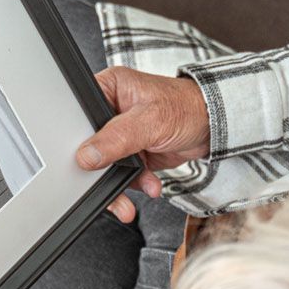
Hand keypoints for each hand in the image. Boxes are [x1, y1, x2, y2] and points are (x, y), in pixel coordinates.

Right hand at [76, 66, 211, 222]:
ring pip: (104, 164)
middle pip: (89, 144)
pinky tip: (148, 184)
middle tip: (103, 186)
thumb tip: (87, 155)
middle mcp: (110, 111)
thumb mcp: (150, 120)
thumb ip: (116, 138)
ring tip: (126, 199)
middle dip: (98, 171)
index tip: (81, 161)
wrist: (213, 126)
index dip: (76, 139)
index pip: (80, 115)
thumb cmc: (187, 107)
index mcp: (108, 89)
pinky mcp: (130, 152)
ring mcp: (120, 133)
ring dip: (118, 184)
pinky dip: (134, 184)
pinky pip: (121, 174)